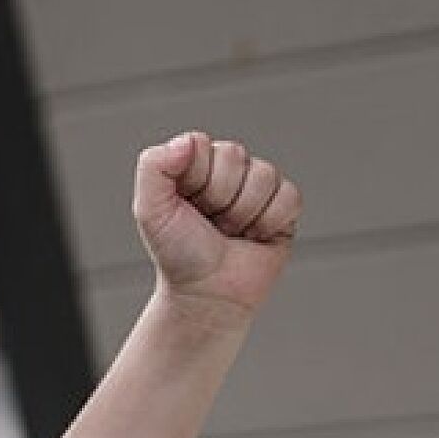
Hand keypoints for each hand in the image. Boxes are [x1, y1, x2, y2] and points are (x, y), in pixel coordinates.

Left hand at [133, 132, 301, 320]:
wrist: (207, 296)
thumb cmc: (179, 256)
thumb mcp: (150, 210)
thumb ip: (153, 165)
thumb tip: (189, 141)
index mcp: (195, 163)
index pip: (202, 144)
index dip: (196, 179)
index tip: (188, 206)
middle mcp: (228, 171)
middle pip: (235, 156)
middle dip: (220, 198)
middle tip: (211, 225)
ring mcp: (257, 188)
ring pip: (264, 175)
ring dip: (243, 213)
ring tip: (231, 233)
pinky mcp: (283, 209)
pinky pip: (288, 196)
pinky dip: (269, 221)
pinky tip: (255, 237)